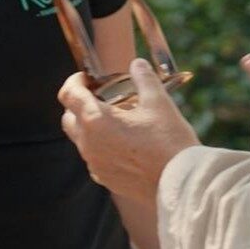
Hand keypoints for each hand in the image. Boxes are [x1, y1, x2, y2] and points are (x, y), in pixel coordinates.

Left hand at [58, 58, 199, 203]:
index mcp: (95, 121)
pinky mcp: (105, 179)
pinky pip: (94, 157)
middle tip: (102, 96)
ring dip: (91, 126)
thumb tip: (137, 64)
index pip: (68, 94)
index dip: (74, 81)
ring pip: (81, 139)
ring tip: (118, 119)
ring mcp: (95, 164)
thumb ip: (144, 79)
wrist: (181, 184)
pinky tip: (124, 142)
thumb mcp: (159, 102)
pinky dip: (101, 146)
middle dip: (79, 104)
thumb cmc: (169, 143)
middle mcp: (88, 144)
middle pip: (69, 118)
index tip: (87, 78)